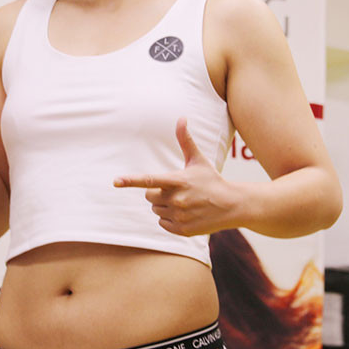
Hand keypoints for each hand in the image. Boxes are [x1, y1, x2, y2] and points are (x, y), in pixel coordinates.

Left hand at [114, 118, 240, 235]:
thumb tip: (181, 118)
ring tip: (183, 202)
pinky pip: (163, 223)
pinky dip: (169, 219)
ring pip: (155, 210)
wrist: (232, 205)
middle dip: (157, 193)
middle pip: (149, 196)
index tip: (116, 181)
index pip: (149, 180)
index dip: (131, 180)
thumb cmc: (211, 180)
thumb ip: (185, 140)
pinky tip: (185, 213)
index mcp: (178, 181)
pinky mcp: (183, 229)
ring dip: (164, 206)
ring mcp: (180, 216)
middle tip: (174, 190)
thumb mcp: (198, 160)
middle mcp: (177, 200)